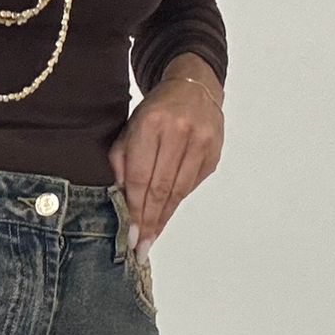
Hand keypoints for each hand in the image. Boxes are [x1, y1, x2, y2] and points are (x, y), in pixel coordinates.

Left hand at [107, 58, 224, 257]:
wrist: (193, 88)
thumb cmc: (154, 112)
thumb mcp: (130, 128)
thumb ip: (121, 161)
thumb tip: (120, 200)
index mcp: (152, 123)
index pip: (141, 176)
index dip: (135, 209)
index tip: (130, 235)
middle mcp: (179, 132)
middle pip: (161, 188)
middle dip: (149, 221)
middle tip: (140, 247)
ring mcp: (201, 142)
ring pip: (179, 190)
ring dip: (164, 218)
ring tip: (151, 239)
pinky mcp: (214, 152)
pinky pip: (192, 185)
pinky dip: (177, 202)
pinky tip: (166, 216)